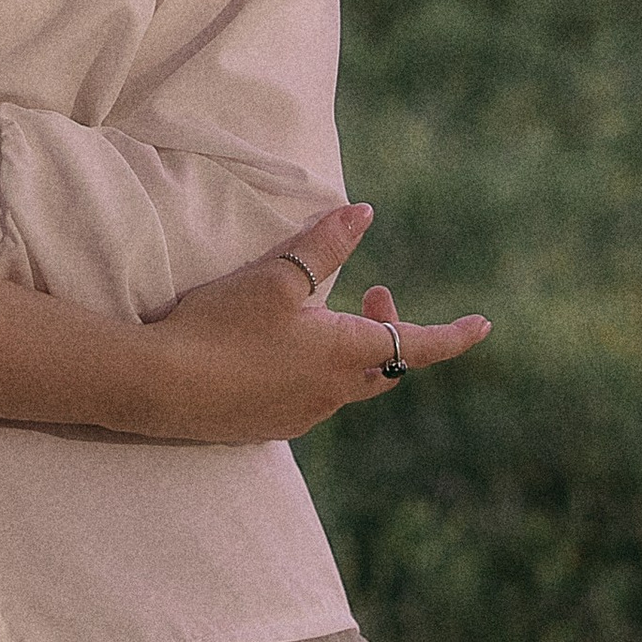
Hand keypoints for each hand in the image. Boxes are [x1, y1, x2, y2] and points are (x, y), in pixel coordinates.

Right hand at [139, 204, 489, 443]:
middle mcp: (333, 394)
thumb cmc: (220, 326)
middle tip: (371, 291)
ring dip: (345, 348)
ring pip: (345, 383)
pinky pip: (309, 397)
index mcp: (344, 355)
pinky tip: (271, 350)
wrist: (159, 387)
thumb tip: (365, 213)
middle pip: (385, 366)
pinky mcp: (269, 427)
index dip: (454, 335)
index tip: (483, 325)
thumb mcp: (275, 276)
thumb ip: (324, 246)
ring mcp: (301, 416)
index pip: (418, 346)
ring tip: (309, 314)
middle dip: (390, 328)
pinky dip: (312, 370)